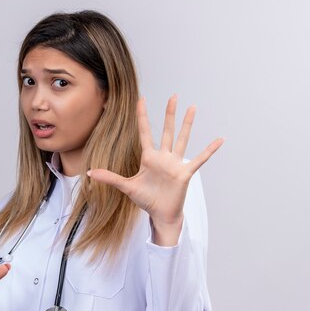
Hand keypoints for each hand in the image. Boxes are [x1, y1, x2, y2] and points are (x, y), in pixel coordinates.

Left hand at [87, 94, 223, 244]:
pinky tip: (219, 140)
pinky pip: (199, 159)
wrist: (160, 214)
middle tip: (173, 96)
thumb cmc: (146, 200)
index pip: (145, 132)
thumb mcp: (126, 187)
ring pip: (182, 139)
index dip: (143, 116)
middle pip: (167, 131)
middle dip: (169, 113)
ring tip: (192, 107)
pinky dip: (209, 150)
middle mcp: (163, 157)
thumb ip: (110, 178)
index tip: (141, 99)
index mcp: (149, 157)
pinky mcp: (185, 173)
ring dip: (188, 124)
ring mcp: (175, 164)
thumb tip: (90, 172)